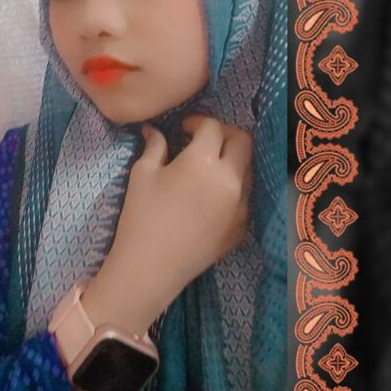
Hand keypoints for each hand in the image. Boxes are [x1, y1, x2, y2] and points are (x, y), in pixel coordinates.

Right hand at [81, 115, 252, 335]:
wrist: (150, 268)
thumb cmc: (141, 217)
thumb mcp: (142, 174)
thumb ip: (155, 147)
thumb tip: (153, 130)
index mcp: (204, 162)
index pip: (213, 127)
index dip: (198, 122)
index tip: (184, 128)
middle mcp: (230, 179)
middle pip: (243, 141)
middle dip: (224, 133)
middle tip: (204, 140)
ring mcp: (241, 205)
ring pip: (248, 168)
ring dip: (232, 159)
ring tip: (209, 166)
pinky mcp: (242, 226)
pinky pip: (245, 196)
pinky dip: (233, 186)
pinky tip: (212, 195)